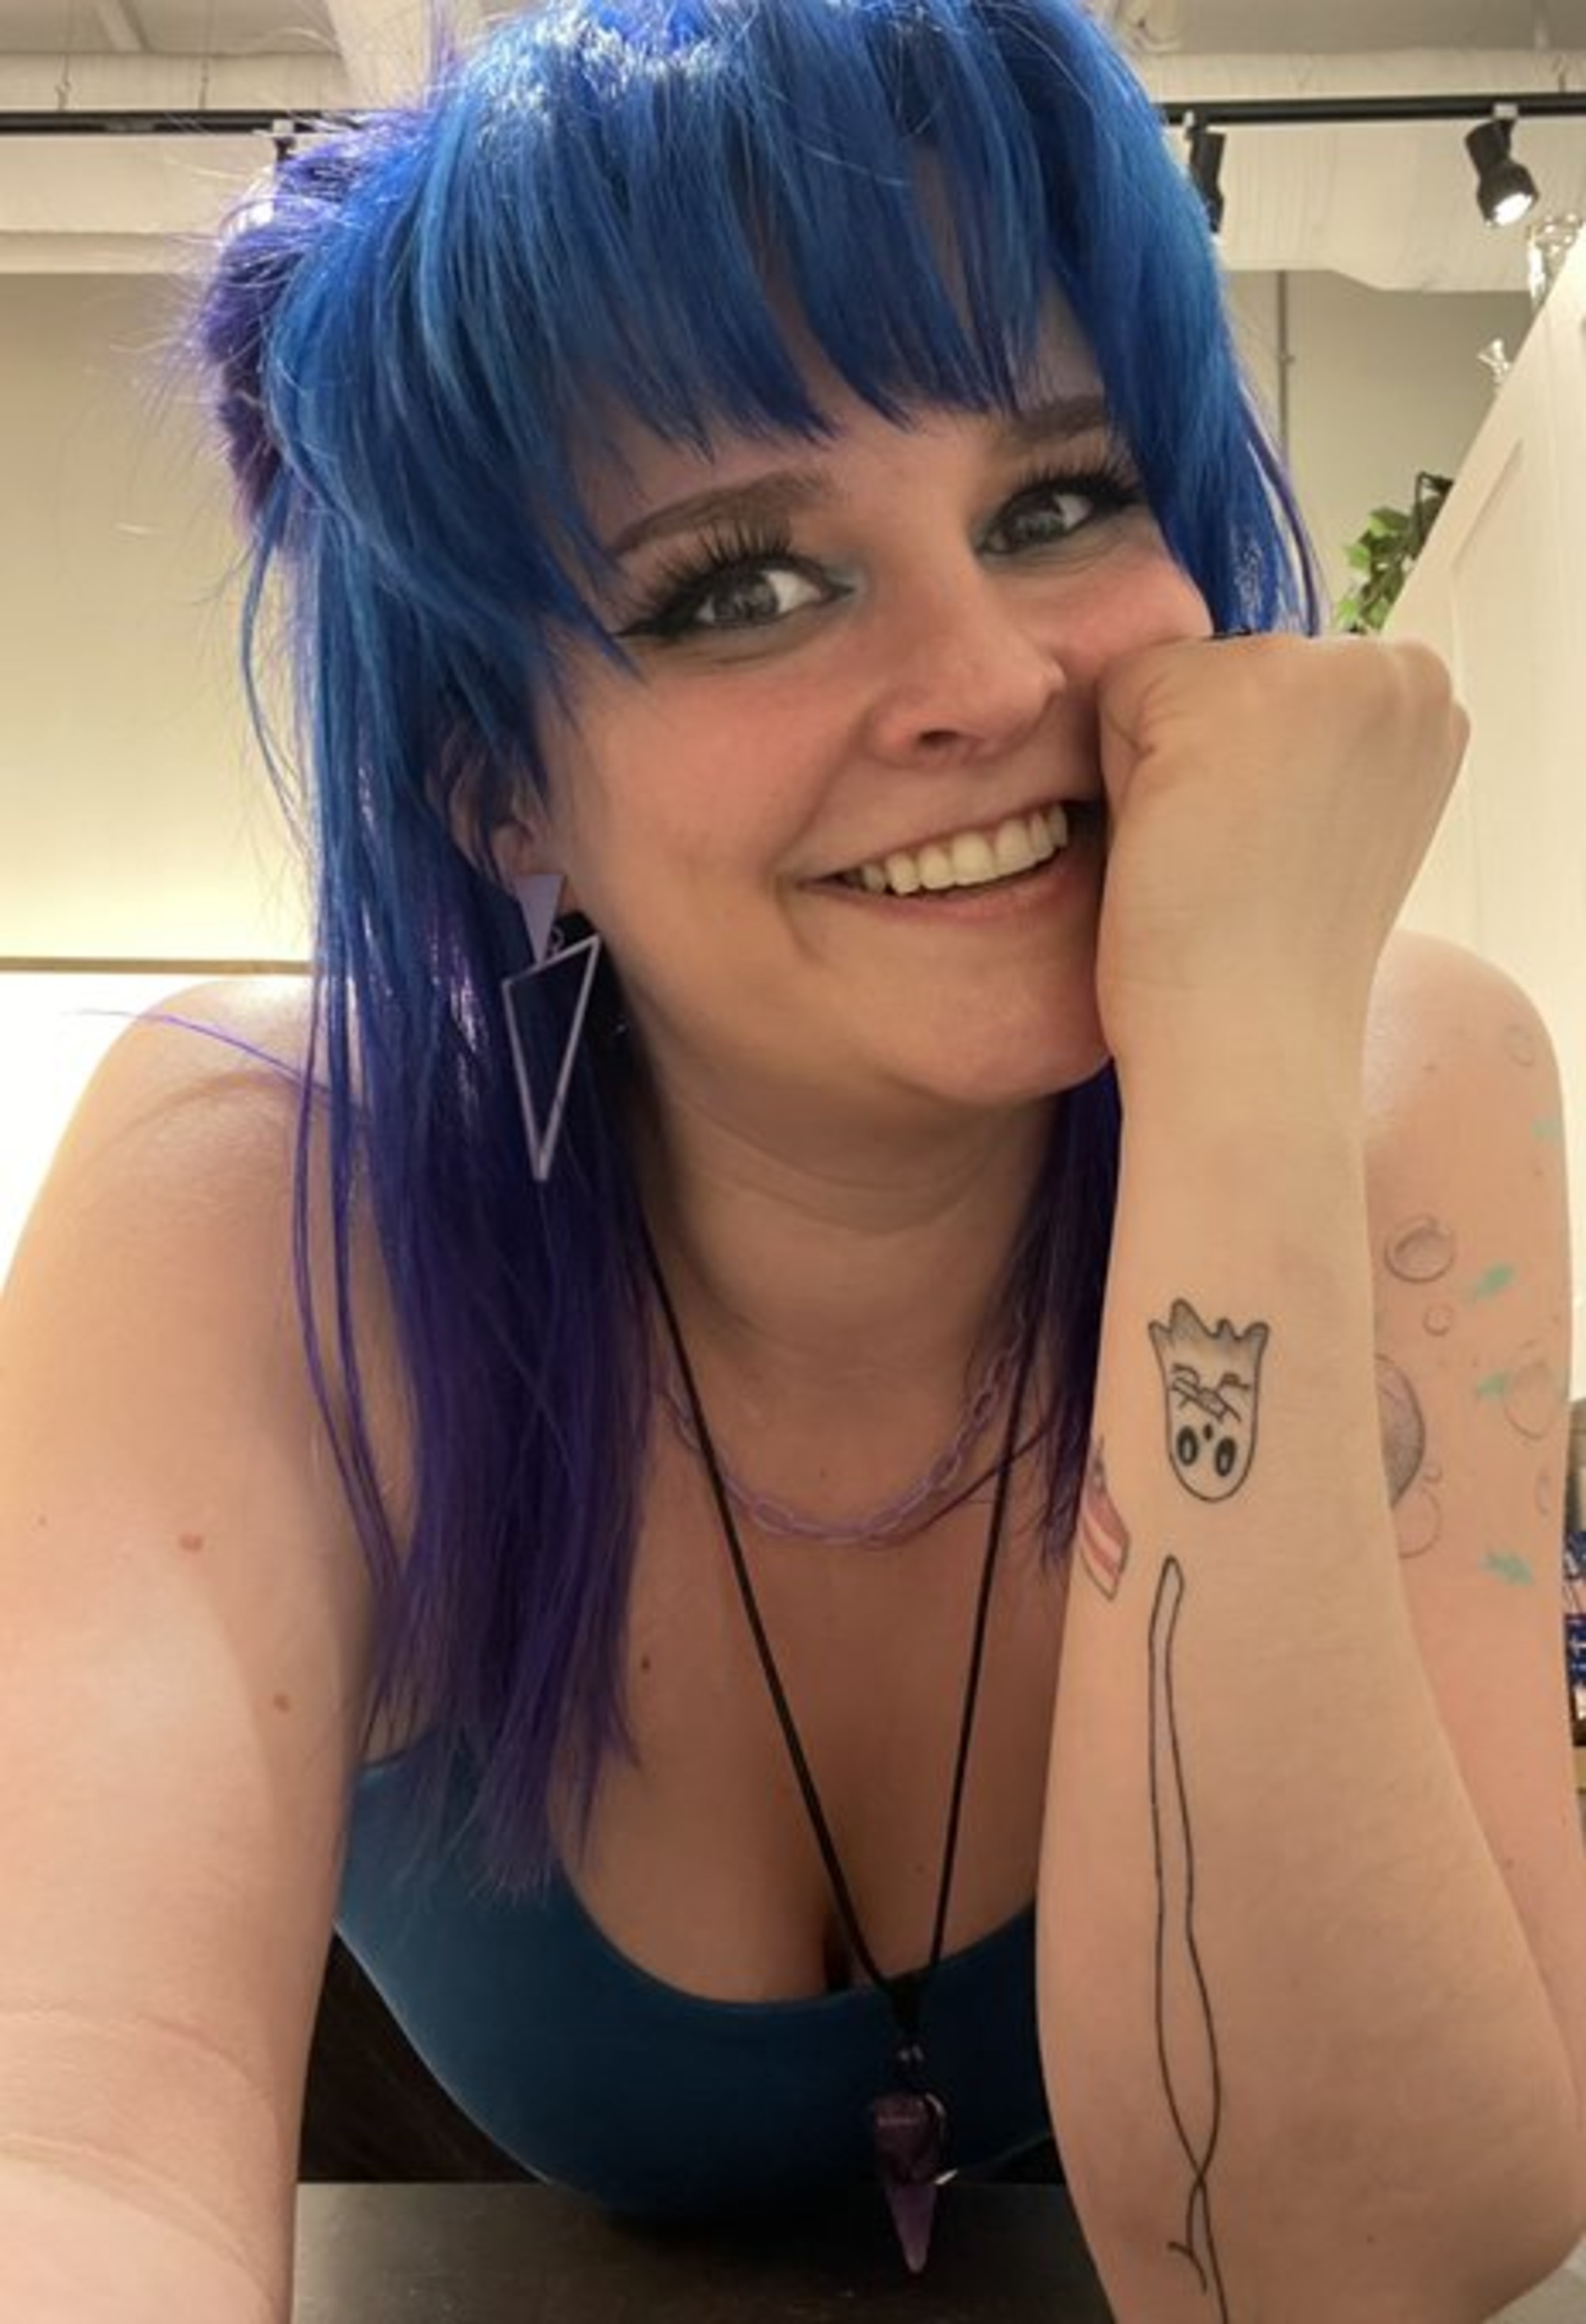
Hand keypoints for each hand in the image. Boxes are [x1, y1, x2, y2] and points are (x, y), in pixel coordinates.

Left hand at [1090, 633, 1469, 1083]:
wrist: (1252, 1043)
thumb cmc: (1267, 962)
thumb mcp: (1324, 826)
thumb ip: (1300, 751)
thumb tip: (1232, 719)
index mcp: (1423, 700)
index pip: (1270, 683)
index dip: (1237, 777)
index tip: (1271, 856)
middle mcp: (1398, 667)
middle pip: (1220, 669)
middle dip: (1199, 763)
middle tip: (1234, 865)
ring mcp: (1328, 666)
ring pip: (1169, 683)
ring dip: (1159, 770)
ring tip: (1208, 858)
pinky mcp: (1241, 683)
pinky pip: (1120, 696)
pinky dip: (1120, 776)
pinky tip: (1177, 843)